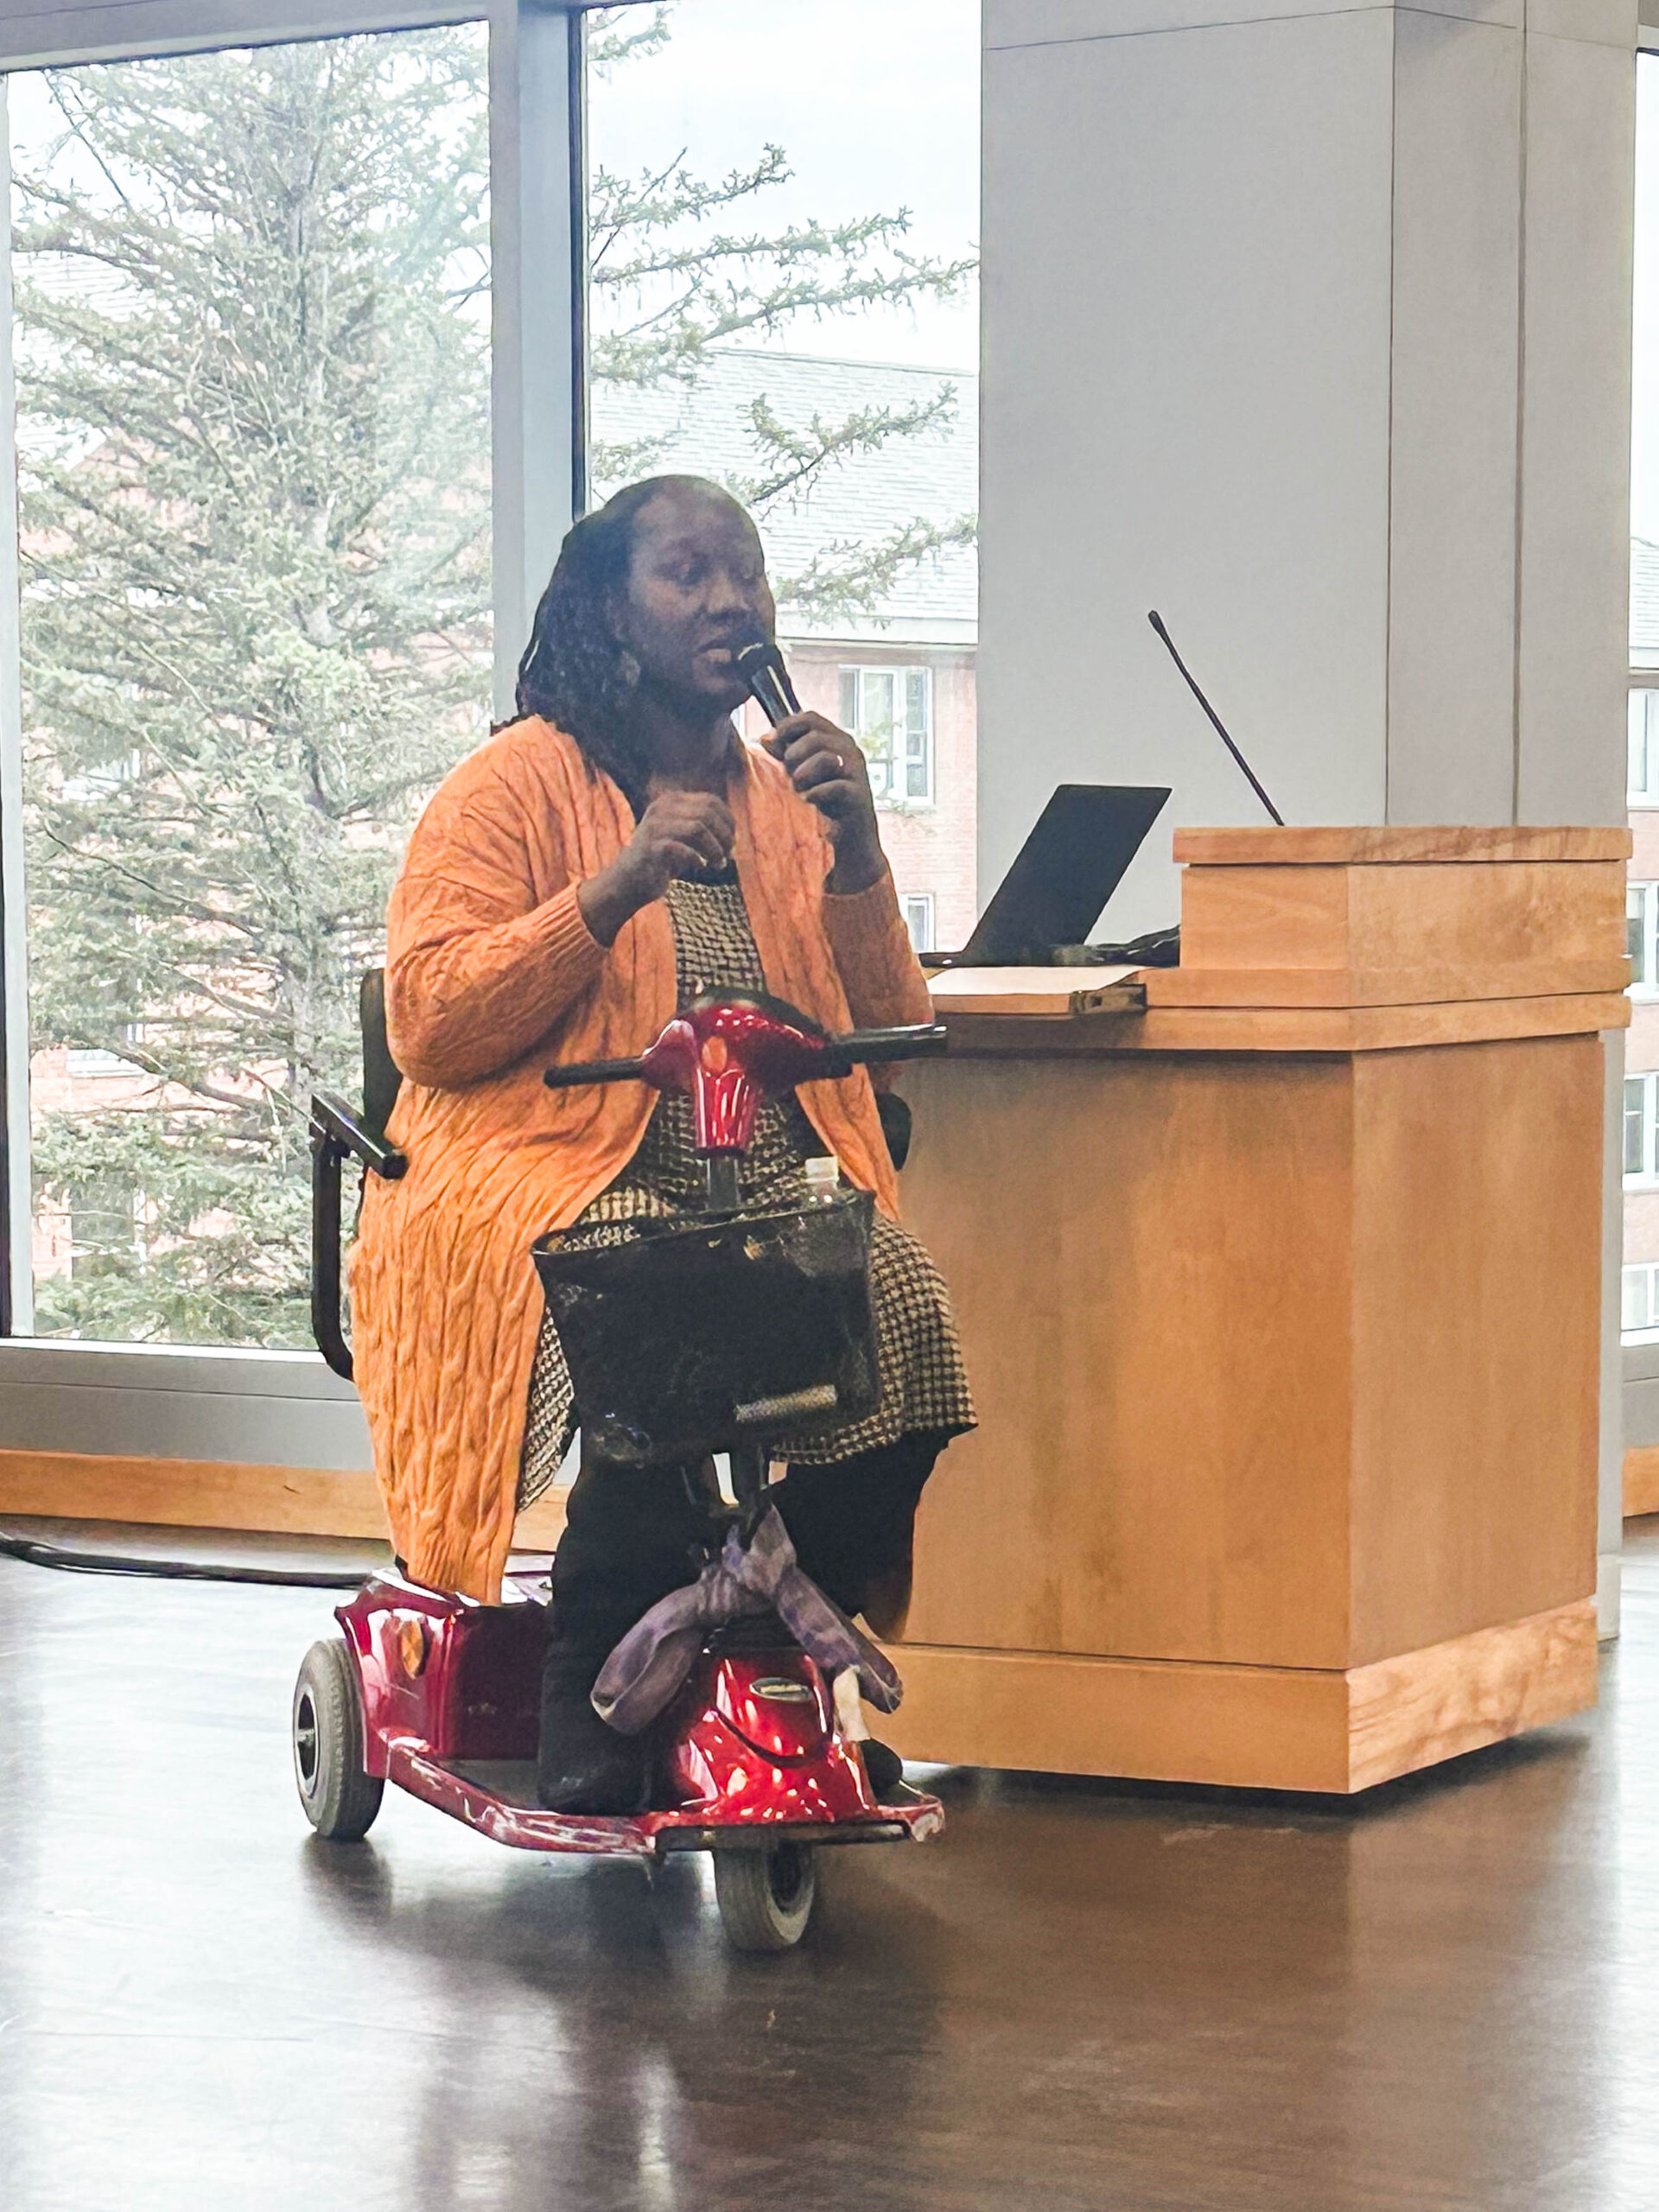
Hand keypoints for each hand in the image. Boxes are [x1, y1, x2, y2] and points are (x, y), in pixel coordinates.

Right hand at [577, 790, 734, 945]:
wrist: (630, 880)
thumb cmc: (663, 859)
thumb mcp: (684, 836)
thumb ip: (705, 828)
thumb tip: (733, 833)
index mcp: (672, 801)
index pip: (711, 801)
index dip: (728, 821)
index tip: (732, 842)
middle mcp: (662, 809)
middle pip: (707, 813)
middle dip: (724, 836)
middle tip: (727, 855)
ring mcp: (654, 827)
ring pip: (698, 828)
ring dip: (714, 849)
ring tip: (718, 864)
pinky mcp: (651, 848)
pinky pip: (682, 848)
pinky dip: (697, 858)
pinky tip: (700, 866)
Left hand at [765, 713, 883, 892]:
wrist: (850, 836)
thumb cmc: (825, 800)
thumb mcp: (802, 773)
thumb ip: (786, 754)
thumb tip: (765, 738)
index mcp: (836, 739)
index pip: (811, 718)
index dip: (788, 726)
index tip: (770, 741)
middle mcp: (850, 750)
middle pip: (816, 737)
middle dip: (795, 755)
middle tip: (790, 774)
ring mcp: (857, 771)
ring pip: (826, 758)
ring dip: (804, 773)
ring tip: (799, 788)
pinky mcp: (859, 793)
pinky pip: (835, 786)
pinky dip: (817, 793)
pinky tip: (809, 800)